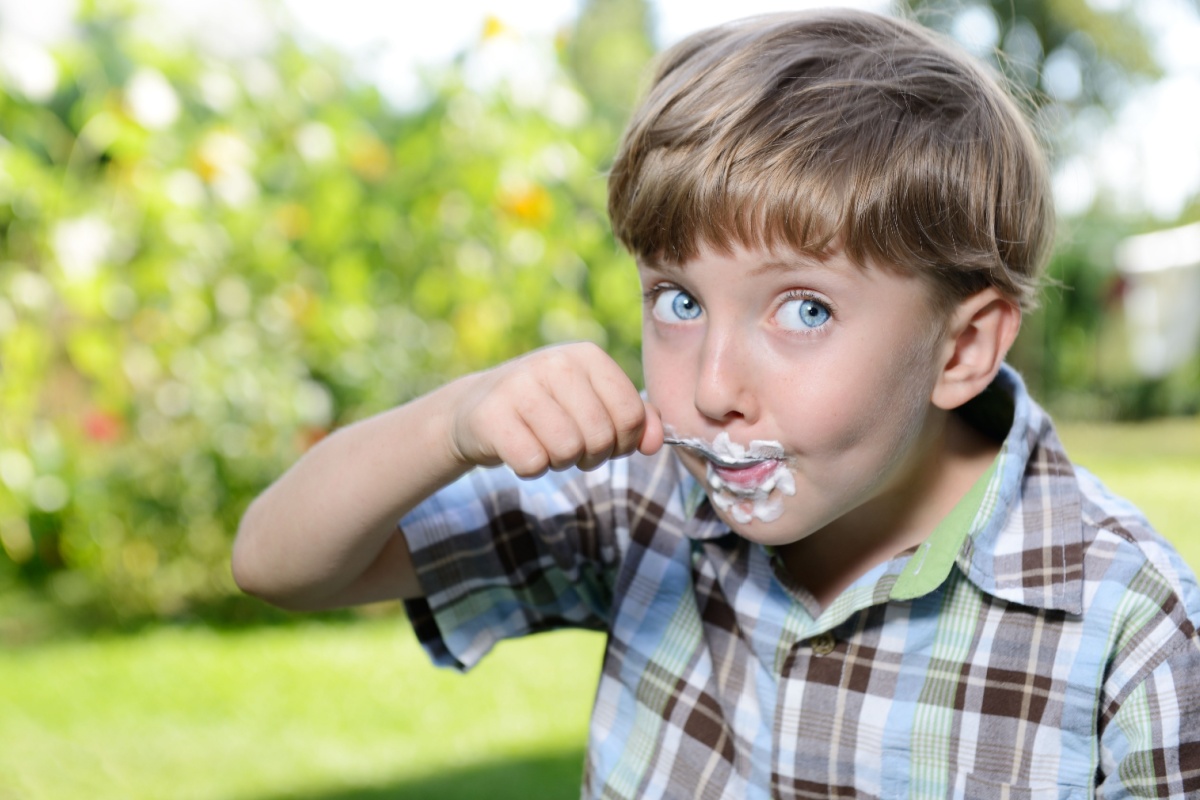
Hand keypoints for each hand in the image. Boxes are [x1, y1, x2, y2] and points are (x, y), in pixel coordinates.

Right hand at [449, 342, 663, 476]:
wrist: (476, 407)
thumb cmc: (547, 410)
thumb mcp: (593, 404)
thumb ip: (634, 420)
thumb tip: (655, 442)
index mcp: (588, 355)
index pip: (631, 414)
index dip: (623, 442)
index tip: (603, 439)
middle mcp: (555, 362)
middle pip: (601, 436)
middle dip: (590, 455)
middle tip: (569, 445)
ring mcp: (520, 386)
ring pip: (567, 451)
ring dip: (559, 462)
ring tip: (543, 443)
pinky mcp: (491, 415)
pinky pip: (533, 463)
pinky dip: (530, 468)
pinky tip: (518, 448)